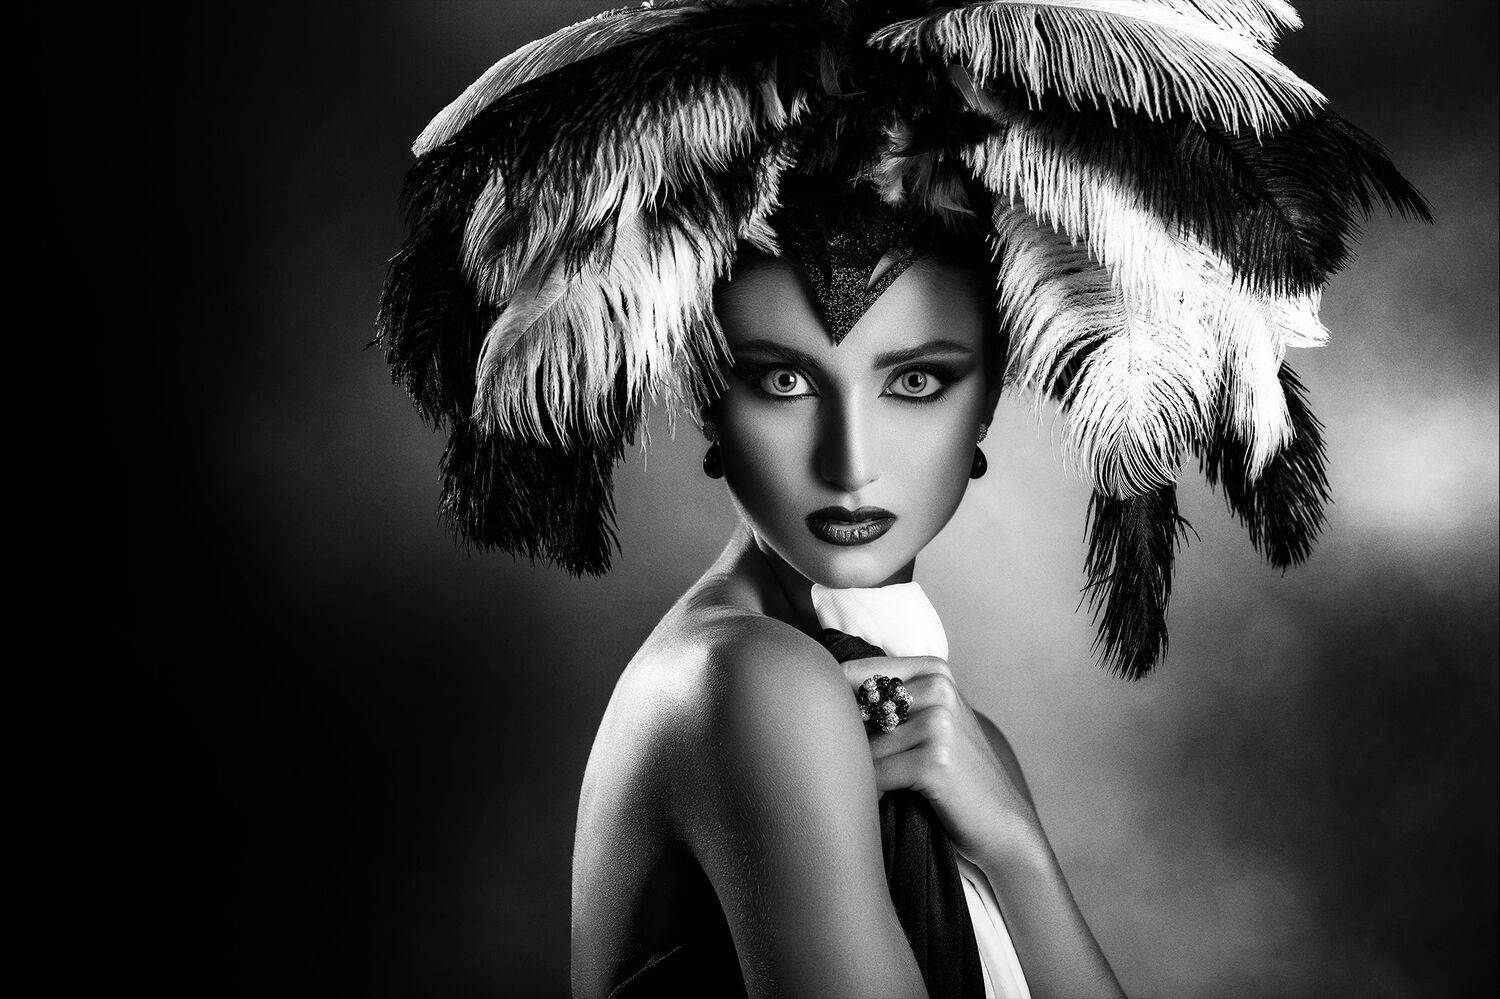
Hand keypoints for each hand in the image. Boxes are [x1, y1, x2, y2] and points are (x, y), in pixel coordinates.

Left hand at [843, 655, 1039, 866]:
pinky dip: (873, 792)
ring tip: (877, 787)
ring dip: (859, 772)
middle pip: (853, 709)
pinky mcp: (936, 759)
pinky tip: (885, 801)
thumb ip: (888, 699)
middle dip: (846, 743)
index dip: (830, 704)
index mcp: (933, 669)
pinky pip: (877, 774)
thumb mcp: (929, 721)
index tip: (822, 728)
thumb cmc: (954, 774)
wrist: (1000, 822)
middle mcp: (938, 687)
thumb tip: (817, 690)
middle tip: (851, 767)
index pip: (854, 673)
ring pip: (863, 746)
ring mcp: (940, 722)